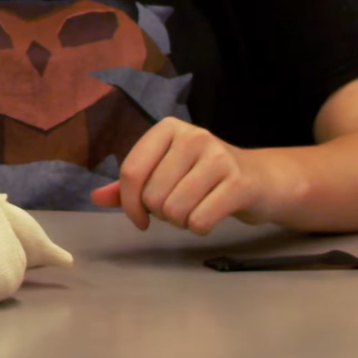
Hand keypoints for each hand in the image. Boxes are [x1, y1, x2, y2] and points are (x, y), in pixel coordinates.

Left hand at [90, 117, 294, 233]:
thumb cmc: (205, 176)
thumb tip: (95, 198)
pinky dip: (200, 228)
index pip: (131, 171)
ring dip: (181, 222)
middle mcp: (193, 136)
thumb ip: (131, 184)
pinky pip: (199, 221)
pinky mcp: (239, 183)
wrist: (262, 179)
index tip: (139, 218)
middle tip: (180, 206)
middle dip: (161, 213)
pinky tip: (211, 216)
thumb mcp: (166, 171)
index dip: (128, 203)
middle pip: (152, 195)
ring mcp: (218, 157)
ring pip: (174, 210)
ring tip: (195, 209)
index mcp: (168, 128)